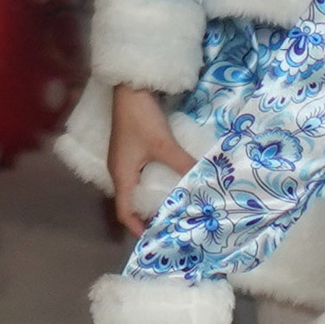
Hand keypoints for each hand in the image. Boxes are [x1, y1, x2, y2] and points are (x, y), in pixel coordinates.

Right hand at [109, 84, 192, 237]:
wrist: (130, 86)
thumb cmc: (141, 119)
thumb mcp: (164, 144)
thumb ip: (183, 164)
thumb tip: (205, 182)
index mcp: (120, 175)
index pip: (124, 212)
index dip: (137, 228)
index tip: (156, 237)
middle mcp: (119, 170)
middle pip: (130, 201)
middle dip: (148, 215)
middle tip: (170, 223)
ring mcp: (125, 158)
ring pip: (136, 187)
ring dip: (152, 197)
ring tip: (174, 204)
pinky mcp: (132, 147)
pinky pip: (141, 172)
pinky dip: (154, 181)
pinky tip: (171, 179)